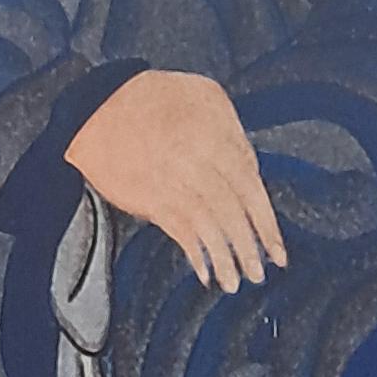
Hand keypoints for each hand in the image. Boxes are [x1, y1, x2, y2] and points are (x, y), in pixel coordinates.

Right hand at [66, 71, 286, 287]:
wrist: (99, 106)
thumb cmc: (154, 96)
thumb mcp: (206, 95)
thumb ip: (233, 131)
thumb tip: (250, 168)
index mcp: (218, 138)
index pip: (252, 189)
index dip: (266, 224)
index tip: (277, 250)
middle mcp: (200, 163)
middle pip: (234, 214)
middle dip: (250, 248)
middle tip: (259, 274)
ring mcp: (174, 183)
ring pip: (210, 228)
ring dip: (225, 259)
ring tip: (234, 282)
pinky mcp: (150, 198)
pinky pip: (180, 232)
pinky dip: (195, 254)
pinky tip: (204, 271)